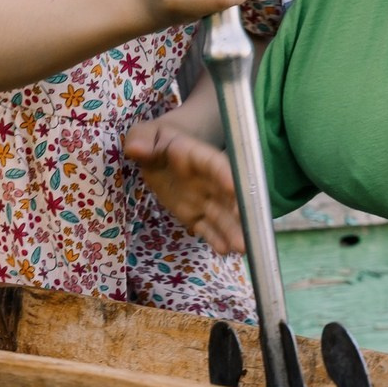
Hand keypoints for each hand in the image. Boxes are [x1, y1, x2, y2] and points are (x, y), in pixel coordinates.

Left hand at [124, 114, 244, 254]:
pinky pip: (206, 228)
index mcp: (195, 156)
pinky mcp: (194, 215)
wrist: (159, 152)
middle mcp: (206, 179)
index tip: (235, 187)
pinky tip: (224, 251)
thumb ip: (140, 140)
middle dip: (238, 210)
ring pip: (220, 215)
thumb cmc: (153, 141)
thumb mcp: (143, 134)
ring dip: (232, 231)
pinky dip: (215, 239)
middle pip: (226, 194)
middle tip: (250, 227)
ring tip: (241, 248)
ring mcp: (203, 199)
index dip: (224, 174)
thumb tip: (137, 149)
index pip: (213, 163)